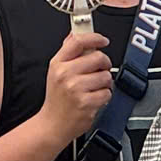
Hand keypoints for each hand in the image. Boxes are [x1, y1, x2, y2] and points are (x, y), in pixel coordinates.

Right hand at [35, 30, 114, 144]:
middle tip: (99, 70)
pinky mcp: (86, 102)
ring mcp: (76, 88)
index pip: (78, 41)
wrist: (52, 125)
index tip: (103, 40)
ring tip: (93, 88)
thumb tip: (75, 34)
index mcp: (58, 63)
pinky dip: (104, 96)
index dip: (95, 38)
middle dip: (104, 64)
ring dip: (104, 83)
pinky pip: (107, 92)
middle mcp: (65, 74)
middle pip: (98, 57)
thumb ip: (68, 52)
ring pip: (106, 76)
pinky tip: (93, 99)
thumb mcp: (55, 71)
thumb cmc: (56, 99)